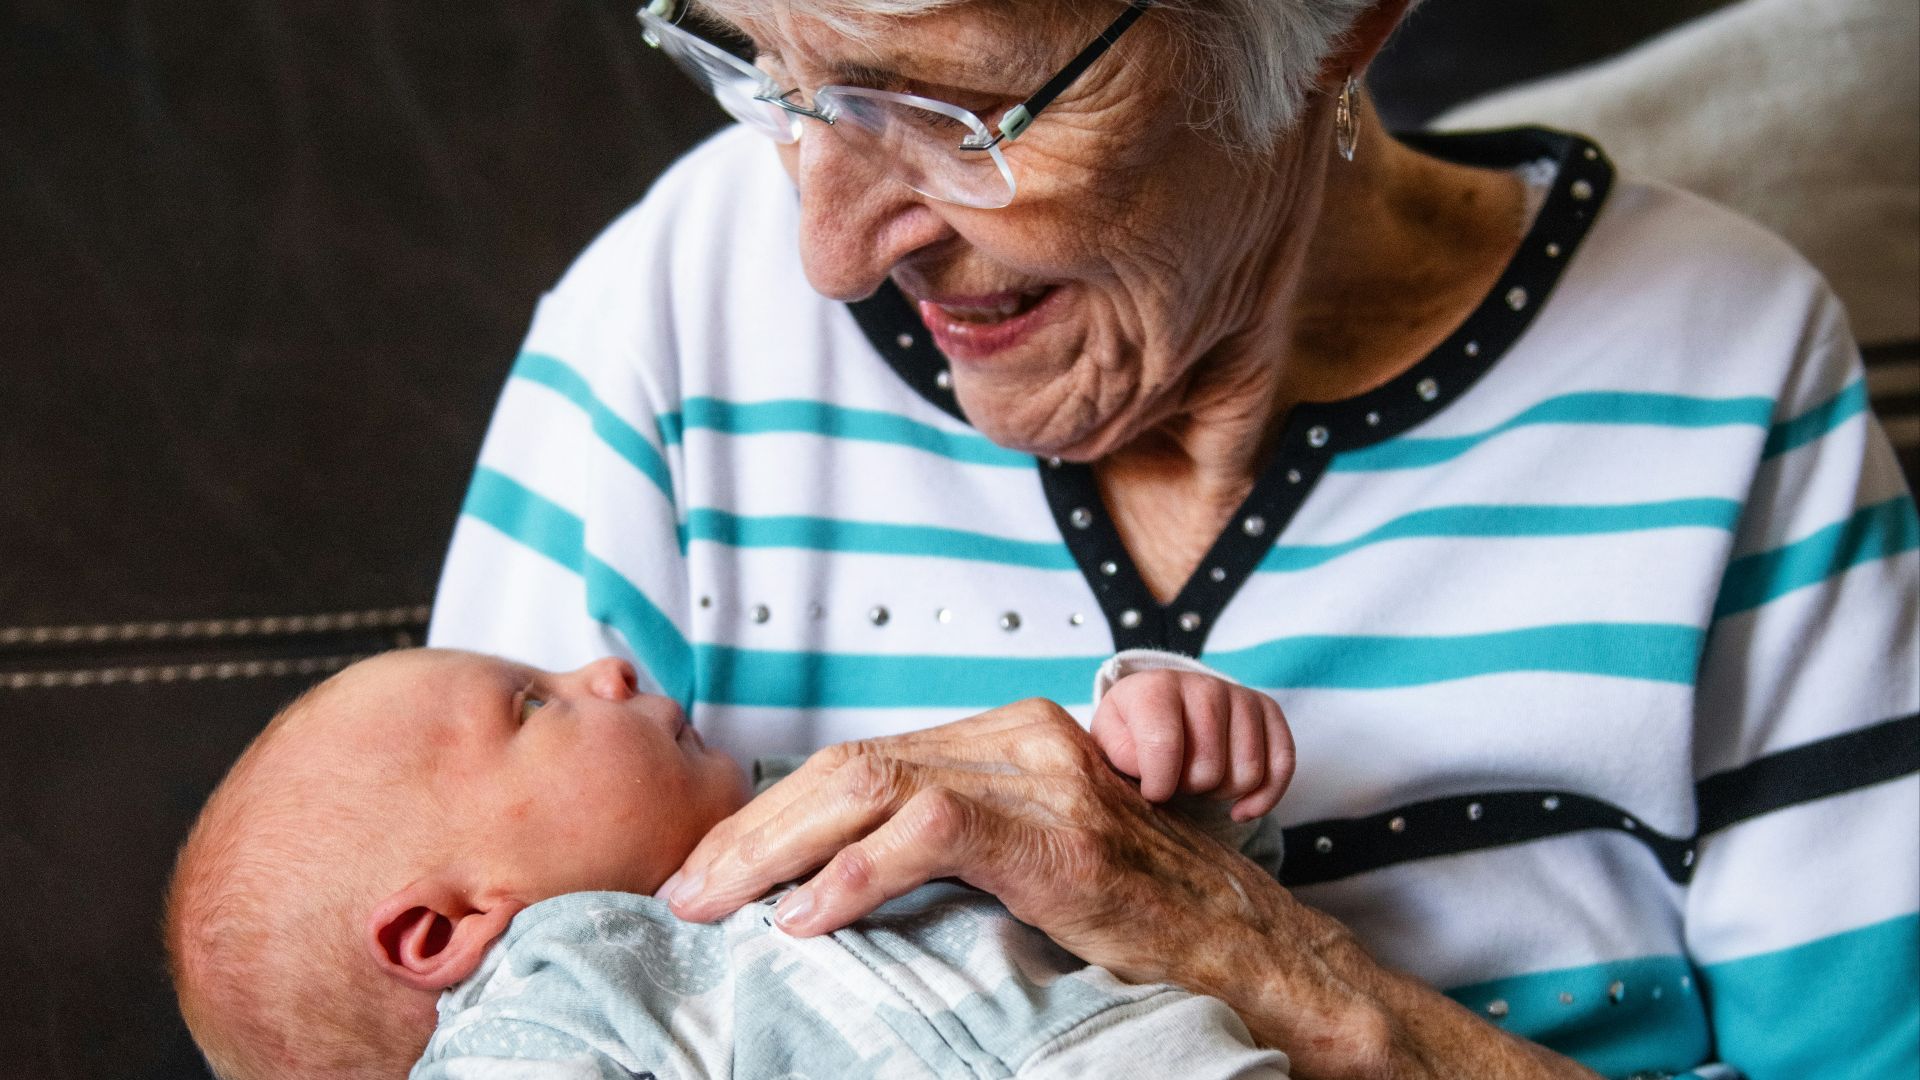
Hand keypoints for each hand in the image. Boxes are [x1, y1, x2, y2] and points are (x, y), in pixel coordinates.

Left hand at [656, 699, 1599, 1079]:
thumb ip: (941, 852)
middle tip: (682, 892)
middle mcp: (1017, 738)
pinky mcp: (1058, 831)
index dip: (768, 815)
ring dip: (774, 849)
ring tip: (713, 904)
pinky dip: (854, 875)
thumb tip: (820, 887)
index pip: (856, 762)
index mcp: (1001, 741)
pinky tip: (806, 920)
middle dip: (749, 831)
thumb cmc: (1137, 926)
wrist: (1254, 959)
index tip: (708, 869)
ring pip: (870, 784)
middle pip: (847, 765)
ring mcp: (1041, 777)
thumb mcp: (1022, 873)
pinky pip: (930, 831)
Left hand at [1091, 669, 1293, 820]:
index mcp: (1156, 688)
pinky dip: (1263, 798)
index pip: (1164, 747)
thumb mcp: (1109, 738)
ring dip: (1221, 793)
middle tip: (1176, 780)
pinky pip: (1283, 765)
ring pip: (1247, 774)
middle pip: (1209, 769)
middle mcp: (1204, 685)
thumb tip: (1151, 773)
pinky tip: (1240, 809)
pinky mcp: (1269, 712)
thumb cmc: (1133, 728)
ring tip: (1200, 781)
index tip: (1152, 792)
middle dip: (1189, 789)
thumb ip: (1118, 755)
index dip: (1158, 785)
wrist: (1163, 701)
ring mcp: (1241, 697)